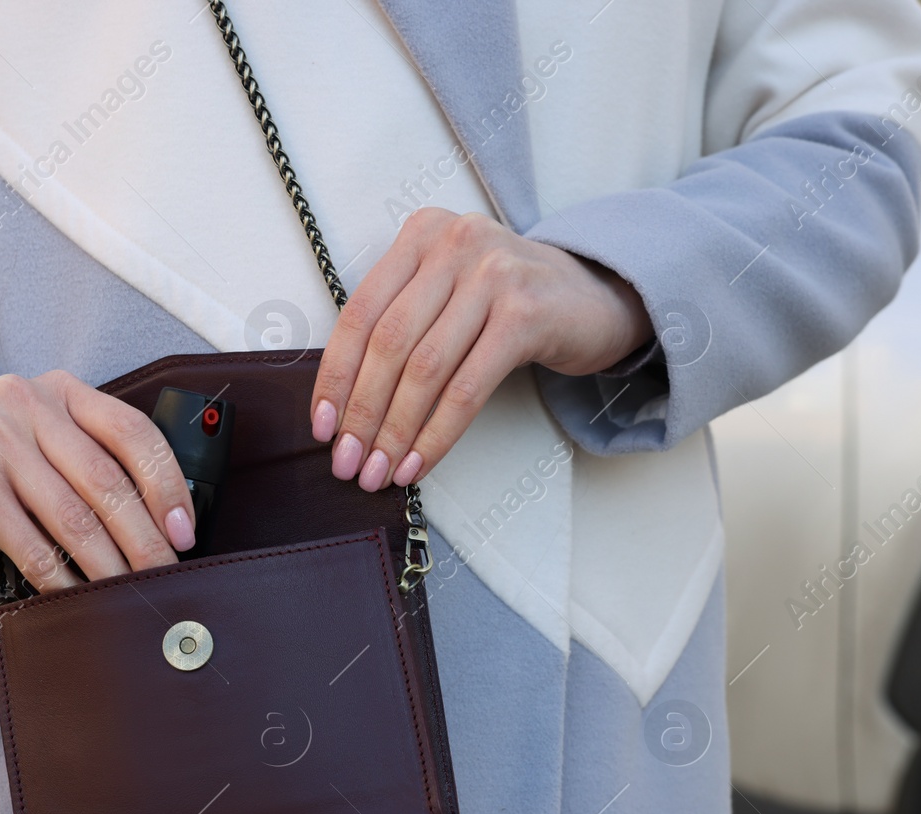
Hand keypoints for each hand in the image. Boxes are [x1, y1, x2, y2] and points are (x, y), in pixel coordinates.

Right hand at [0, 370, 195, 591]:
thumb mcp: (41, 451)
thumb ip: (93, 466)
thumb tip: (165, 526)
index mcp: (61, 391)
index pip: (134, 432)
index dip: (168, 486)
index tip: (185, 532)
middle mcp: (28, 405)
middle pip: (108, 481)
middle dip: (146, 539)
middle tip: (165, 576)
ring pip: (75, 518)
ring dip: (110, 566)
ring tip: (130, 594)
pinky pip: (32, 546)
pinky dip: (61, 579)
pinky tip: (78, 597)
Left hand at [310, 208, 652, 490]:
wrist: (597, 298)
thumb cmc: (511, 305)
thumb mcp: (450, 292)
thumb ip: (402, 321)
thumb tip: (343, 404)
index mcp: (421, 235)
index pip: (360, 313)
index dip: (335, 376)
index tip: (323, 426)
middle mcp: (453, 243)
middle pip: (388, 343)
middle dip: (362, 413)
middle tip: (349, 463)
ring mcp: (492, 274)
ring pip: (424, 369)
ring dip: (396, 431)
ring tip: (381, 472)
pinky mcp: (525, 314)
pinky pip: (467, 387)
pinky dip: (438, 433)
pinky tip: (420, 462)